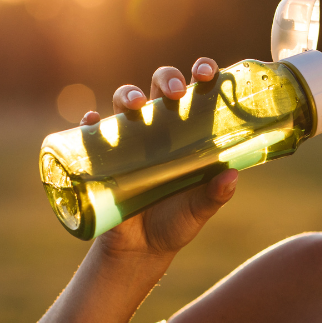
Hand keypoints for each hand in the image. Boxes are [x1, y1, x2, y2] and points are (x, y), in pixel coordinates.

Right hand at [79, 58, 237, 260]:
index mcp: (189, 132)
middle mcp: (160, 128)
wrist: (141, 249)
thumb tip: (231, 175)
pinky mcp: (104, 155)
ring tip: (137, 105)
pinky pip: (92, 131)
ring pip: (126, 100)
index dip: (202, 73)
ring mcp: (130, 138)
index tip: (205, 72)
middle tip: (174, 92)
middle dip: (166, 78)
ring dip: (129, 94)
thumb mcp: (199, 210)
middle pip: (160, 86)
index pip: (197, 92)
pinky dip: (90, 121)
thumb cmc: (176, 222)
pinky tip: (92, 120)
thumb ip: (215, 195)